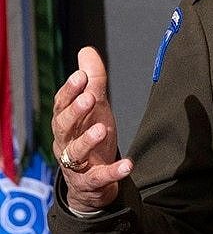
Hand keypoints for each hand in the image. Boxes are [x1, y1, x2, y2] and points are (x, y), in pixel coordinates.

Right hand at [51, 47, 133, 211]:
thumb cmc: (89, 135)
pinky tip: (128, 164)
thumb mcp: (94, 107)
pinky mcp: (92, 181)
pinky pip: (100, 177)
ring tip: (102, 128)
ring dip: (87, 140)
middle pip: (63, 126)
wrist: (91, 181)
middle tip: (90, 98)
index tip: (81, 76)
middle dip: (75, 111)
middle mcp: (67, 141)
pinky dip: (114, 171)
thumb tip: (86, 51)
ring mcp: (77, 164)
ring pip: (75, 152)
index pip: (62, 104)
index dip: (70, 90)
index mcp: (67, 121)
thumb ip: (93, 80)